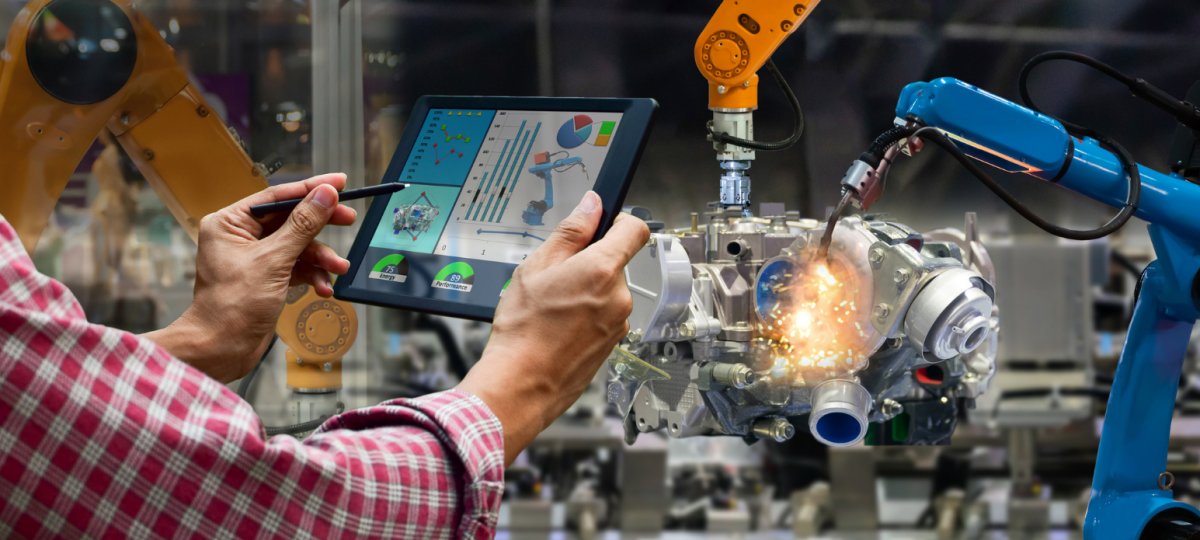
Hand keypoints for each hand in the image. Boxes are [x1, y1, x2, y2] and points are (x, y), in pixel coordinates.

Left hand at [144, 174, 356, 381]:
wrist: (221, 349)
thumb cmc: (233, 305)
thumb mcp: (274, 260)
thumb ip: (303, 225)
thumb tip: (325, 194)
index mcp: (230, 223)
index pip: (277, 196)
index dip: (311, 188)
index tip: (340, 183)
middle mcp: (240, 236)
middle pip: (291, 219)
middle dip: (321, 225)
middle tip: (349, 219)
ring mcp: (254, 258)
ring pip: (298, 245)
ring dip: (320, 257)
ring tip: (338, 268)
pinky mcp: (266, 278)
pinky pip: (296, 266)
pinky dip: (312, 275)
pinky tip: (323, 287)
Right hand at [457, 191, 648, 464]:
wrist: (520, 383)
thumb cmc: (523, 330)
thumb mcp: (536, 268)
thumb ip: (570, 232)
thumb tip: (591, 206)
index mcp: (602, 270)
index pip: (634, 230)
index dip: (619, 221)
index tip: (602, 224)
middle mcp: (619, 296)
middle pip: (615, 263)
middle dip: (589, 264)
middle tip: (555, 277)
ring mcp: (619, 323)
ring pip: (608, 292)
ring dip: (586, 293)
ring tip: (553, 308)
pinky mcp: (613, 343)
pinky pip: (604, 317)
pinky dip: (586, 316)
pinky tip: (559, 327)